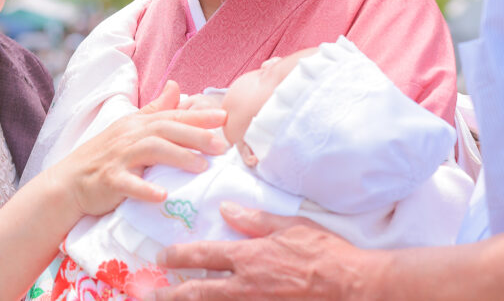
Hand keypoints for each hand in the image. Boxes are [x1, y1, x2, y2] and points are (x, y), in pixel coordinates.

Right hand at [53, 81, 227, 217]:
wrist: (70, 181)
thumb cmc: (106, 155)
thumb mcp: (130, 128)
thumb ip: (156, 109)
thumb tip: (177, 86)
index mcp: (137, 123)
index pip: (171, 116)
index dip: (198, 116)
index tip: (224, 117)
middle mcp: (129, 136)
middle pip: (165, 129)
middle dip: (195, 135)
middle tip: (222, 145)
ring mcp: (118, 157)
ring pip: (151, 151)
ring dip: (178, 157)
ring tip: (202, 167)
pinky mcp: (109, 180)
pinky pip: (128, 183)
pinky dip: (145, 189)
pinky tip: (163, 196)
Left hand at [149, 202, 377, 299]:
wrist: (353, 286)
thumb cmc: (325, 252)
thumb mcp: (291, 226)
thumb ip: (255, 220)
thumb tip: (226, 210)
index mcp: (249, 257)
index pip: (204, 256)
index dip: (179, 257)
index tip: (162, 258)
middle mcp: (246, 285)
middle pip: (199, 291)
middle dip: (171, 294)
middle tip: (151, 294)